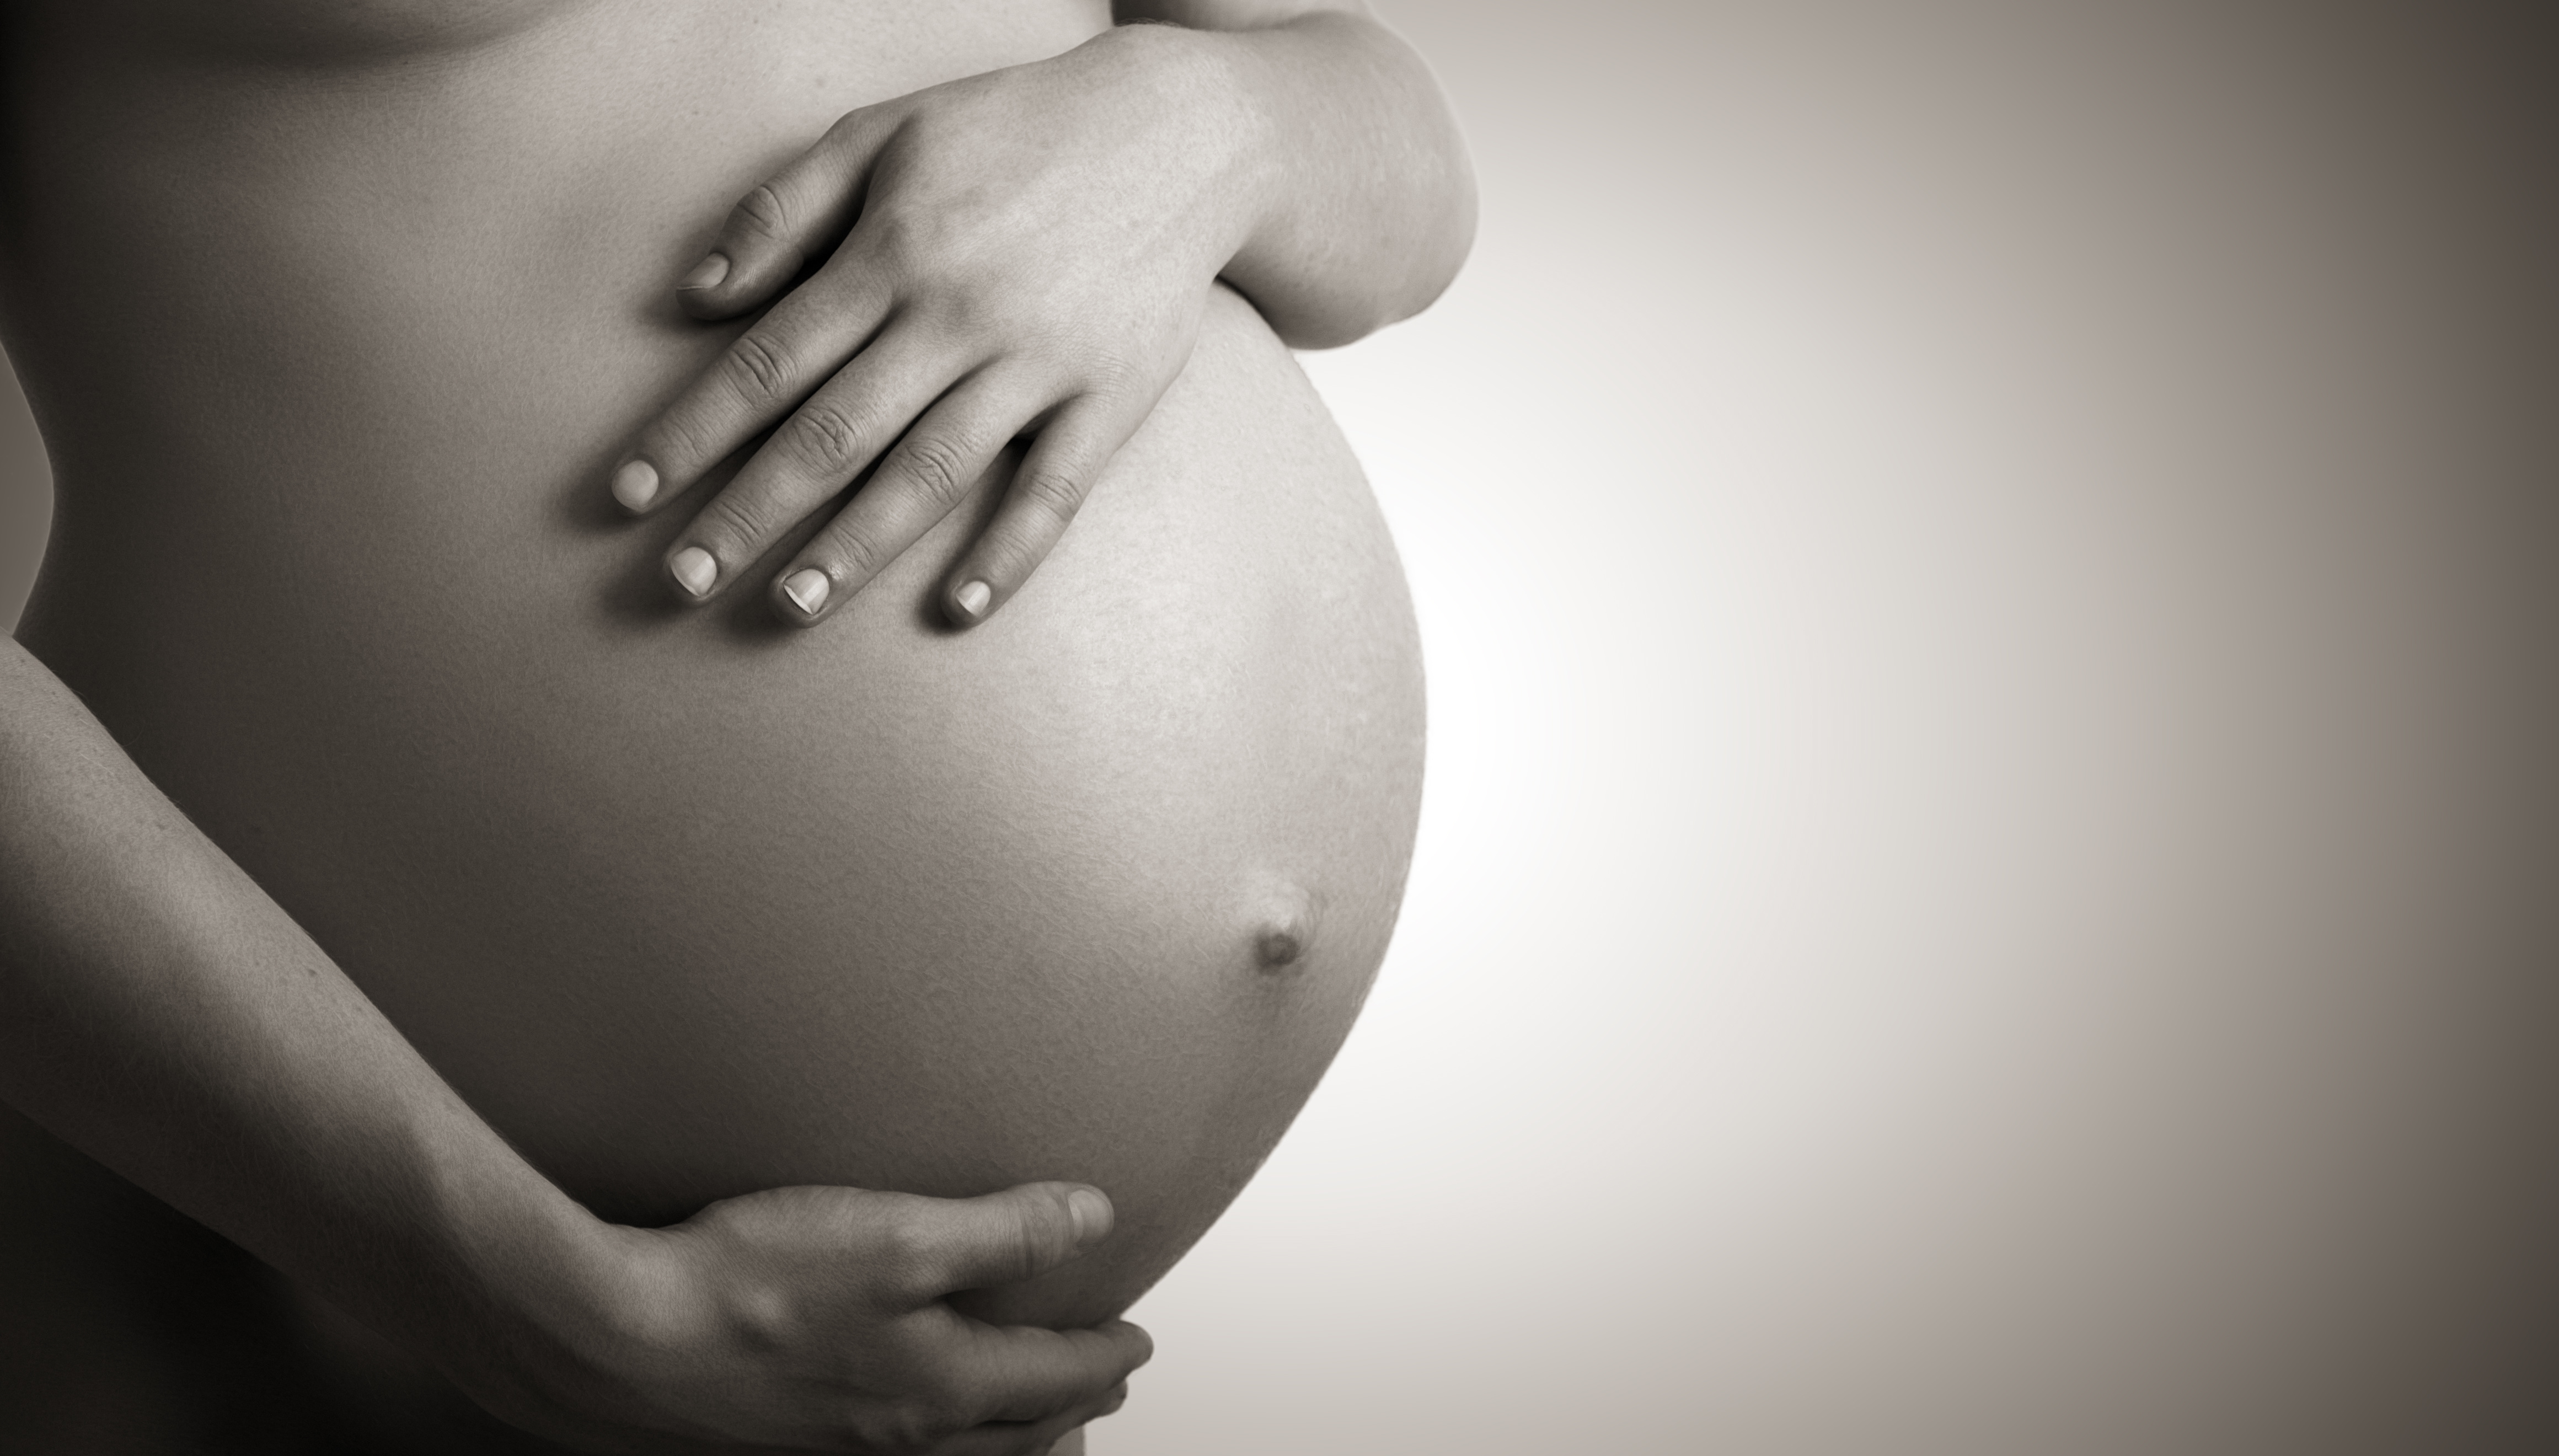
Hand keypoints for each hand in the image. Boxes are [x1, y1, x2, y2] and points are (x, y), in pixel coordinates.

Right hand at [452, 1181, 1151, 1453]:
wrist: (619, 1342)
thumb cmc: (749, 1289)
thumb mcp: (898, 1235)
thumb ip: (1005, 1232)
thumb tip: (1091, 1218)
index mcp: (942, 1388)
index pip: (1057, 1377)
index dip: (1106, 1355)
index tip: (1137, 1340)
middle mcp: (900, 1437)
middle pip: (1018, 1433)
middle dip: (1070, 1407)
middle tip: (1102, 1384)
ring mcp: (843, 1451)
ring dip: (1011, 1437)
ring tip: (1033, 1420)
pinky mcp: (789, 1446)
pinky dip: (940, 1445)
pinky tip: (917, 1423)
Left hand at [610, 24, 1265, 628]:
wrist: (1181, 130)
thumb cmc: (1015, 130)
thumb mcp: (885, 132)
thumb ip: (783, 210)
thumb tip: (694, 299)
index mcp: (893, 249)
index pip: (768, 360)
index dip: (690, 433)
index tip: (629, 497)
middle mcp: (958, 312)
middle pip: (833, 431)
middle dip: (749, 512)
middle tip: (680, 581)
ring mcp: (1040, 361)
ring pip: (930, 470)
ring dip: (854, 547)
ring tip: (787, 607)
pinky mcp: (1112, 397)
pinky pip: (1054, 493)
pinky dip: (1007, 556)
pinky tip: (956, 612)